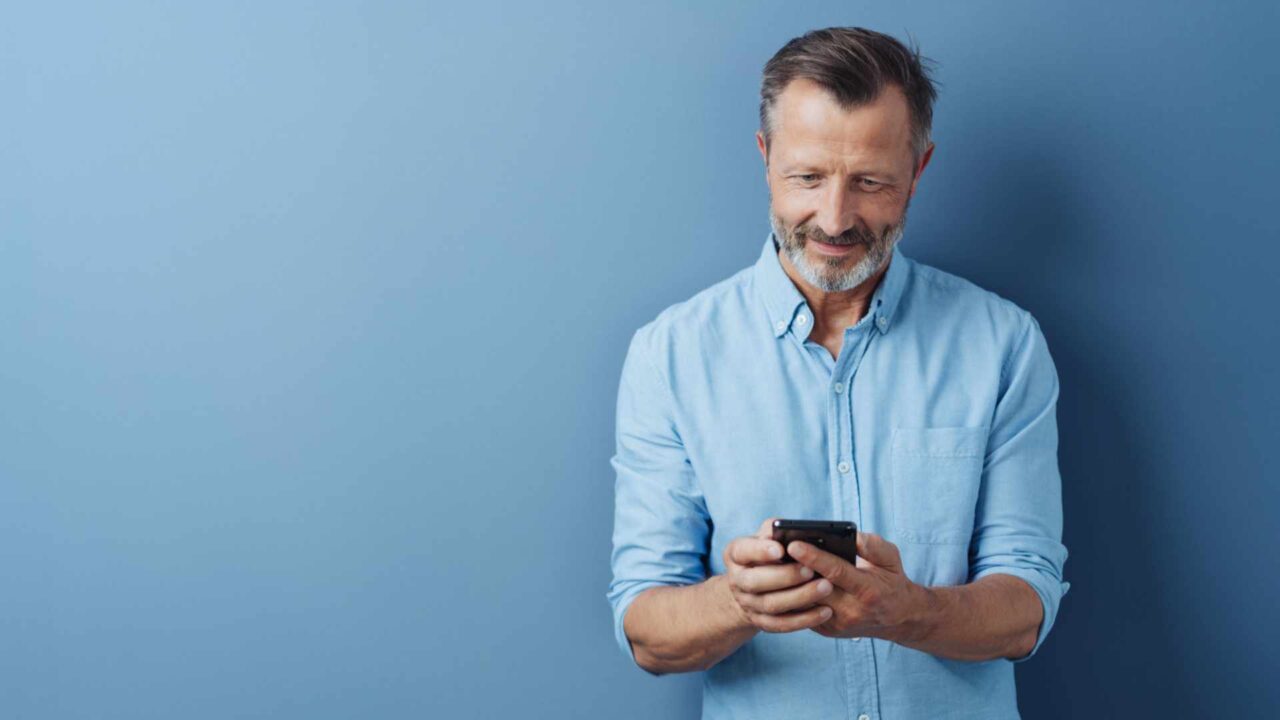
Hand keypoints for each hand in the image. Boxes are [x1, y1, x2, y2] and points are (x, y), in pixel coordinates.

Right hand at [722, 518, 834, 632]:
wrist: (751, 587)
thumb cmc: (765, 553)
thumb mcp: (765, 537)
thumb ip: (774, 530)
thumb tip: (790, 529)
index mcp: (736, 555)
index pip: (742, 551)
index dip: (760, 551)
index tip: (781, 549)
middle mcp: (737, 580)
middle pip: (756, 581)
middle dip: (785, 576)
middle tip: (811, 570)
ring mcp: (748, 604)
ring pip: (772, 604)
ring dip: (800, 597)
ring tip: (826, 587)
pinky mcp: (762, 622)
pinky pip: (782, 624)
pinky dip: (804, 619)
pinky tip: (826, 611)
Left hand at [786, 531, 931, 642]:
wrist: (899, 619)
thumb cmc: (892, 581)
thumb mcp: (891, 558)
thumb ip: (872, 545)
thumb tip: (850, 535)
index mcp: (867, 590)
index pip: (836, 572)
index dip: (813, 558)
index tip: (793, 544)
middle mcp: (851, 610)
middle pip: (814, 588)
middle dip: (792, 570)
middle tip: (772, 551)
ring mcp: (837, 624)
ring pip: (804, 603)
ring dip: (787, 584)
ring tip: (772, 562)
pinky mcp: (827, 630)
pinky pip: (803, 612)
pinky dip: (791, 596)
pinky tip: (780, 579)